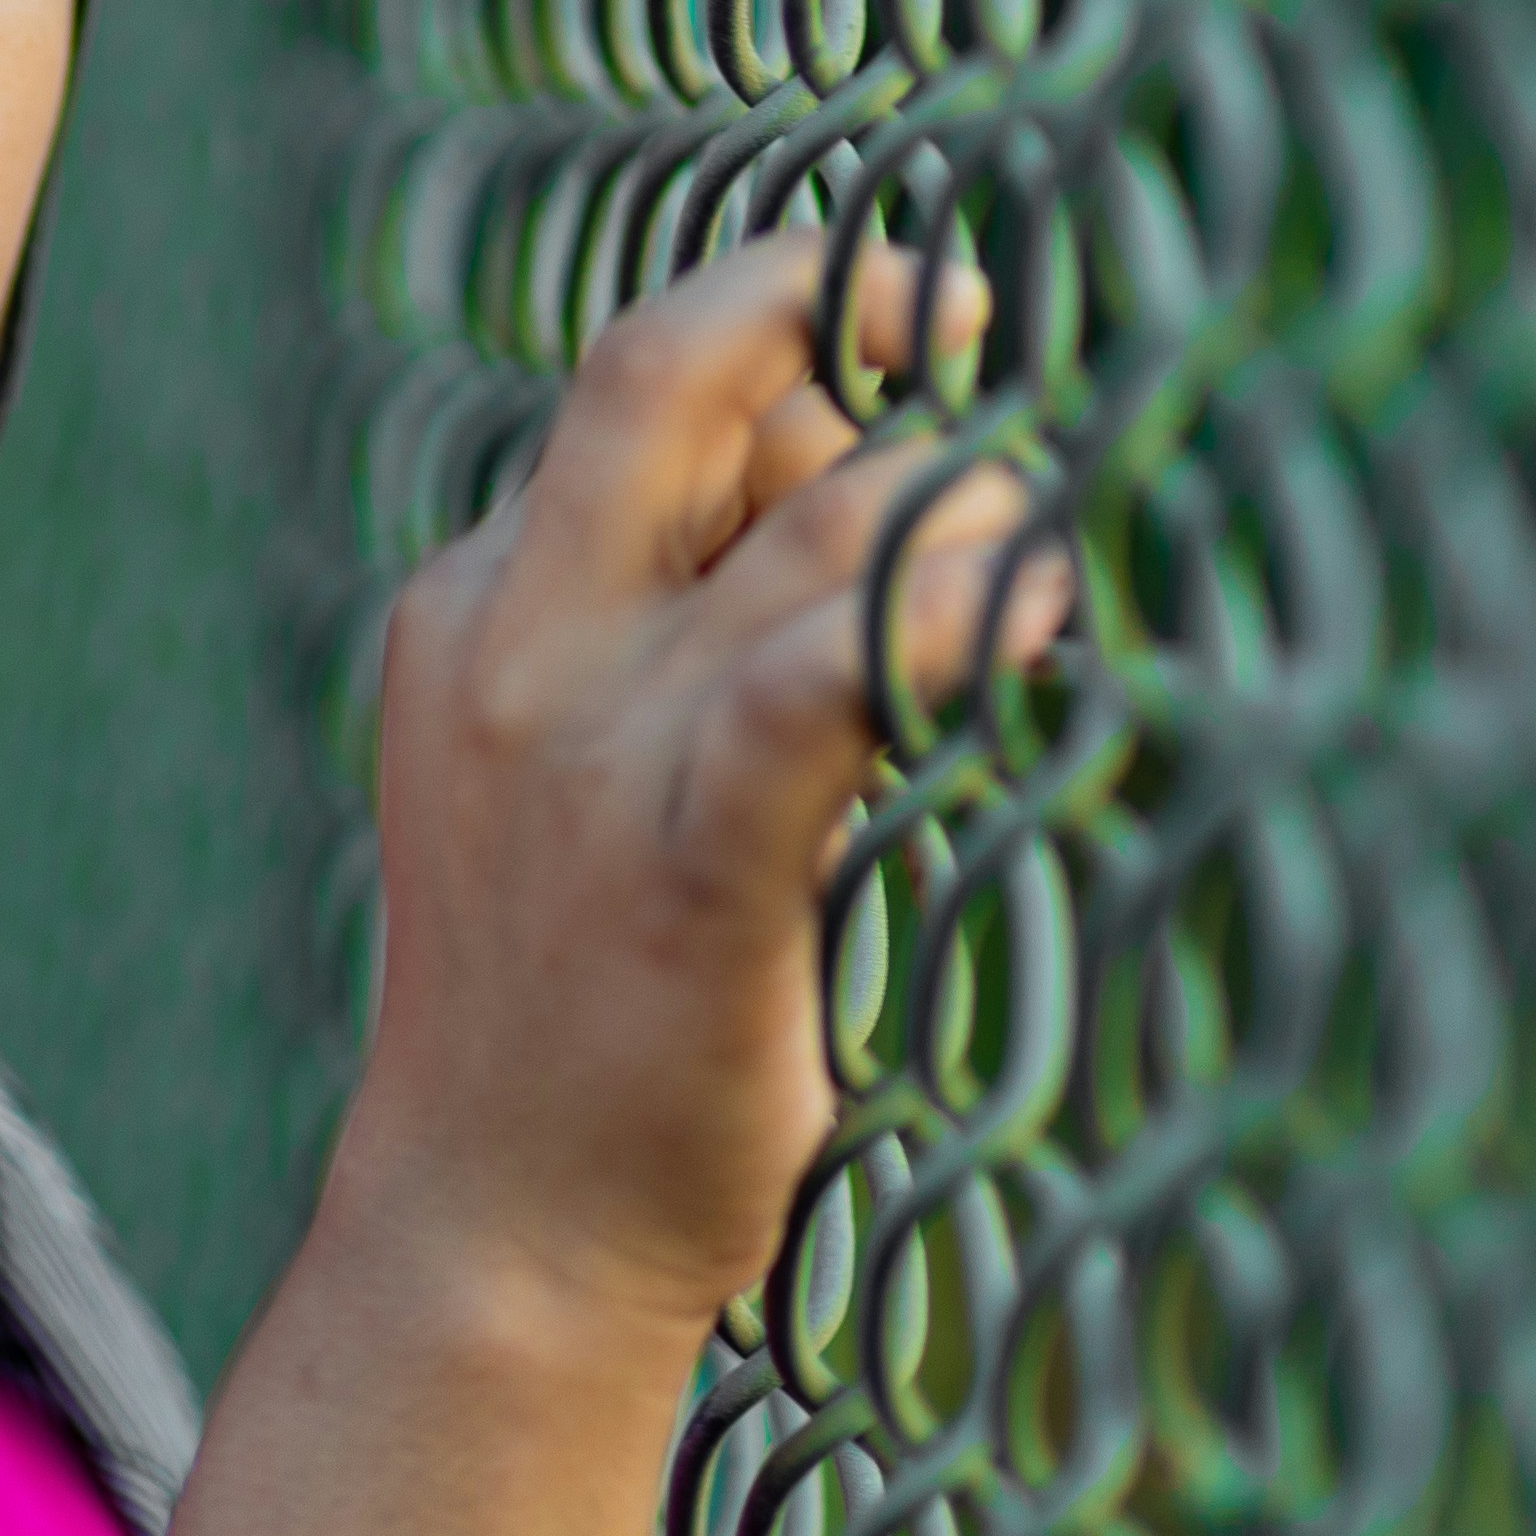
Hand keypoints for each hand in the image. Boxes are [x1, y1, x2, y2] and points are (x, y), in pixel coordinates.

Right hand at [327, 233, 1070, 1358]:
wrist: (495, 1234)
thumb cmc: (579, 999)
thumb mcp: (581, 759)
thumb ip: (683, 612)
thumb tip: (848, 464)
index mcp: (480, 607)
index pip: (640, 396)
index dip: (782, 321)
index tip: (908, 302)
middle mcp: (519, 644)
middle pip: (676, 382)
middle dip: (835, 301)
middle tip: (969, 301)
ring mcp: (590, 751)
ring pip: (811, 534)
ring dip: (962, 503)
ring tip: (1055, 538)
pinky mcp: (688, 869)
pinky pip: (821, 691)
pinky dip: (939, 623)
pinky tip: (1027, 610)